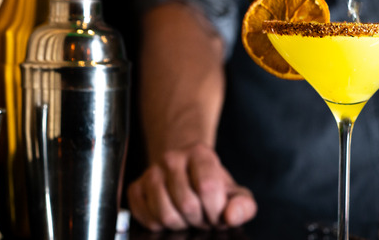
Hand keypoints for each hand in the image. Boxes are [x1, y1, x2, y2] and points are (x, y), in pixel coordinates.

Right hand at [127, 143, 256, 230]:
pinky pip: (147, 219)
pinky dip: (161, 225)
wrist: (185, 169)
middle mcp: (172, 158)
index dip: (216, 210)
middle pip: (187, 204)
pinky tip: (172, 214)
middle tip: (203, 216)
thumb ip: (243, 205)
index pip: (208, 187)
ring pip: (165, 214)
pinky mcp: (135, 188)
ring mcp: (151, 172)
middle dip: (200, 219)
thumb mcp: (235, 192)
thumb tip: (231, 216)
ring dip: (181, 224)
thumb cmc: (212, 184)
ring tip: (189, 216)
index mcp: (200, 153)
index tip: (218, 214)